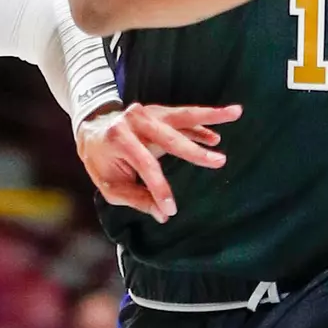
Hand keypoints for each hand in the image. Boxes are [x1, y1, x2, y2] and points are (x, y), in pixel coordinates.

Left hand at [76, 102, 242, 222]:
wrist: (92, 131)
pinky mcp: (158, 112)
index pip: (146, 165)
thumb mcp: (111, 186)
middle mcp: (134, 120)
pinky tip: (216, 135)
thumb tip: (163, 215)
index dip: (160, 189)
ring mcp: (147, 112)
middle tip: (220, 161)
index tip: (171, 209)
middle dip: (194, 151)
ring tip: (236, 113)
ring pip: (182, 115)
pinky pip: (183, 118)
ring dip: (211, 115)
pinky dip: (201, 125)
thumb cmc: (101, 162)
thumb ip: (137, 199)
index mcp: (119, 138)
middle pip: (169, 136)